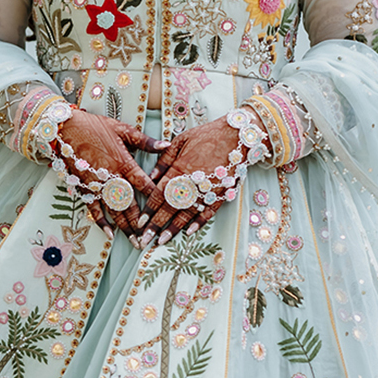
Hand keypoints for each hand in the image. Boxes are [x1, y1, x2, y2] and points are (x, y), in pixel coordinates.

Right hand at [54, 110, 161, 237]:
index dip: (155, 199)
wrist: (65, 129)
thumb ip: (145, 141)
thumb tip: (166, 144)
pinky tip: (109, 234)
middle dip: (140, 223)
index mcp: (124, 163)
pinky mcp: (85, 188)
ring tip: (135, 242)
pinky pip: (94, 209)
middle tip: (150, 238)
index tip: (165, 211)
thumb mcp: (123, 129)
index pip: (144, 185)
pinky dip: (101, 222)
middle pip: (130, 205)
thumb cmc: (95, 126)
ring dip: (125, 228)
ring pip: (114, 211)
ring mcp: (97, 185)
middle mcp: (111, 178)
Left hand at [141, 117, 245, 245]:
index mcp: (179, 169)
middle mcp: (192, 183)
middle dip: (156, 226)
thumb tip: (150, 176)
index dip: (148, 210)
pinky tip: (189, 232)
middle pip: (170, 208)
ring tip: (162, 241)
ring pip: (187, 214)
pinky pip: (209, 211)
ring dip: (174, 229)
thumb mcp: (180, 141)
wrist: (237, 135)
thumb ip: (164, 159)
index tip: (140, 223)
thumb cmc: (206, 136)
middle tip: (145, 240)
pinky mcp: (222, 193)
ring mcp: (207, 190)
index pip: (159, 194)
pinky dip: (199, 222)